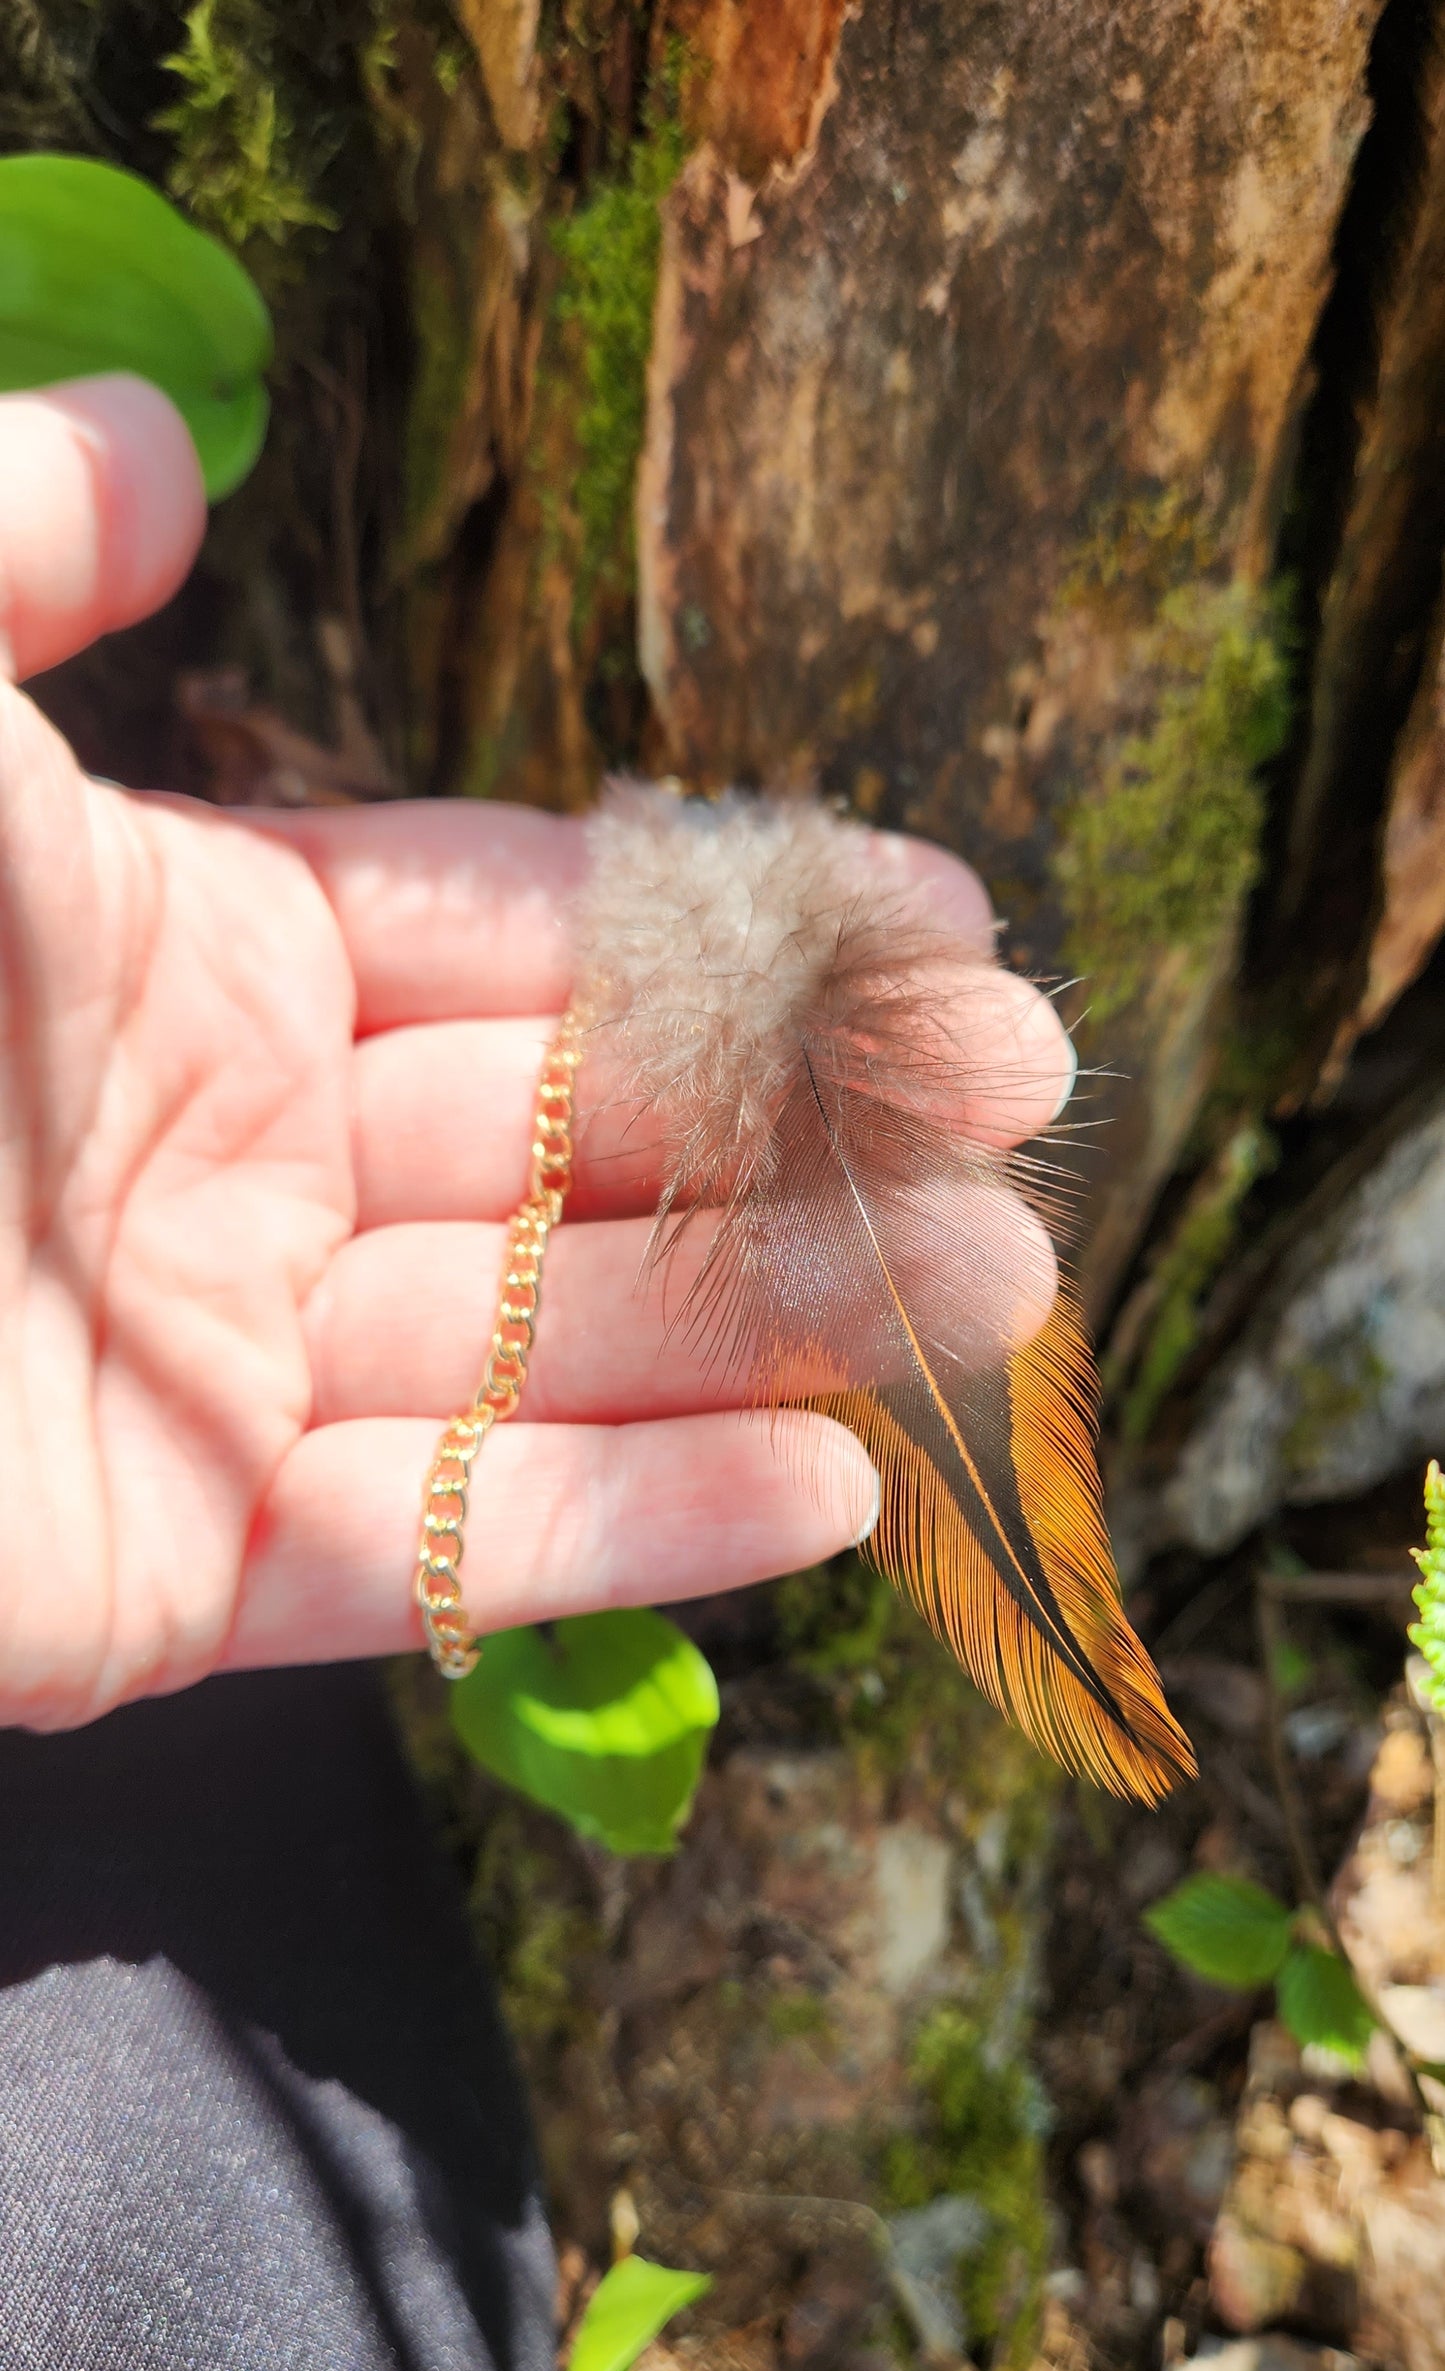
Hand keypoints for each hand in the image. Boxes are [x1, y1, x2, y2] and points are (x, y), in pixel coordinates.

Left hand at [0, 376, 1075, 1729]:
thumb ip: (13, 551)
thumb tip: (176, 456)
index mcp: (191, 961)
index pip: (521, 938)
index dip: (730, 924)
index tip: (932, 915)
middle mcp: (237, 1168)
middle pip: (584, 1146)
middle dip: (809, 1119)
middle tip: (1018, 1094)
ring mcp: (220, 1380)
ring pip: (552, 1354)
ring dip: (784, 1323)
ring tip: (1003, 1285)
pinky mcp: (179, 1580)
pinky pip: (448, 1559)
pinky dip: (639, 1533)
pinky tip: (841, 1493)